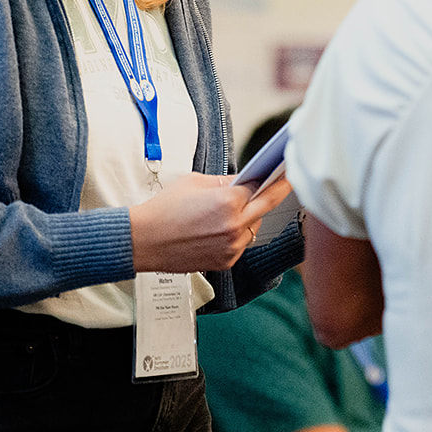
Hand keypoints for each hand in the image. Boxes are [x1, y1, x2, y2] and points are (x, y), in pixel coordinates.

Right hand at [129, 170, 292, 272]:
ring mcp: (232, 246)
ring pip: (255, 227)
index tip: (286, 170)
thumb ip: (224, 181)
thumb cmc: (164, 209)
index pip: (262, 187)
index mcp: (228, 202)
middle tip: (288, 180)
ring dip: (252, 216)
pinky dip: (238, 234)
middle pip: (268, 206)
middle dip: (279, 191)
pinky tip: (223, 227)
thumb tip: (244, 180)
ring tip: (237, 208)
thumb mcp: (194, 182)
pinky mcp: (226, 261)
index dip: (274, 177)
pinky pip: (242, 244)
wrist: (143, 241)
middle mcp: (235, 226)